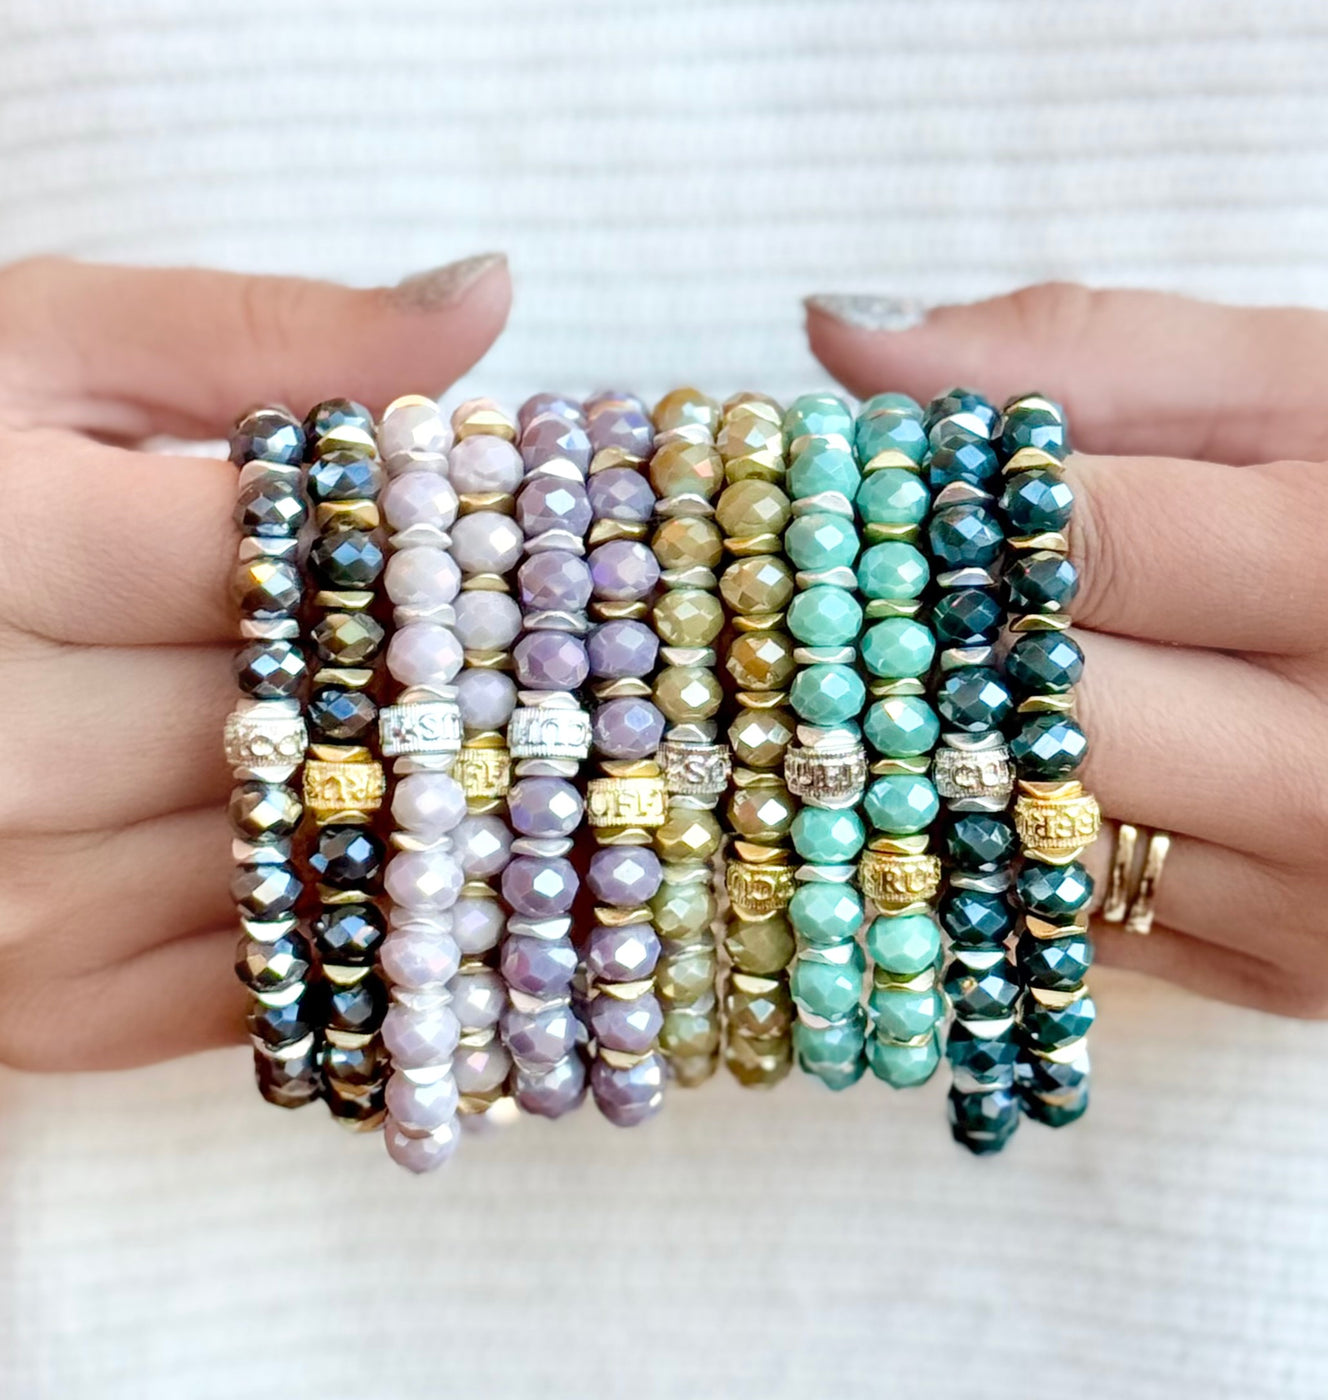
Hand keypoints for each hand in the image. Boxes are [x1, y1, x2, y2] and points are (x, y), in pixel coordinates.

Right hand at [0, 253, 510, 1068]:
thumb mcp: (42, 354)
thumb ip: (260, 330)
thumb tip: (492, 295)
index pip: (308, 560)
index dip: (435, 550)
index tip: (497, 543)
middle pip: (327, 728)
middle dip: (441, 686)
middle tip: (515, 650)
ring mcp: (0, 909)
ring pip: (321, 867)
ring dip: (418, 809)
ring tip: (455, 739)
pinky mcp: (37, 1013)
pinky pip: (279, 989)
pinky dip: (360, 928)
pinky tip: (383, 859)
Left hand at [808, 283, 1327, 1017]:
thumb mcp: (1295, 393)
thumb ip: (1086, 353)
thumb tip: (841, 333)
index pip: (1063, 549)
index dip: (927, 523)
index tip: (834, 506)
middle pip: (1019, 718)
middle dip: (890, 660)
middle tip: (798, 610)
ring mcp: (1312, 895)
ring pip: (1017, 846)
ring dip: (907, 771)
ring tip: (857, 692)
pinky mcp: (1284, 975)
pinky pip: (1056, 929)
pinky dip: (983, 860)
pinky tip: (961, 786)